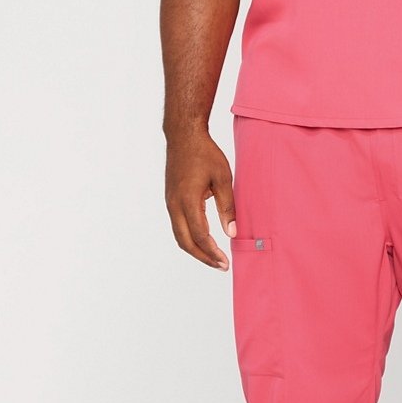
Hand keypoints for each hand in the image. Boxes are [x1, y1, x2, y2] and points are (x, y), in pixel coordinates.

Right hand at [165, 130, 236, 268]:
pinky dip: (190, 238)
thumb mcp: (223, 178)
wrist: (183, 136)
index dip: (213, 251)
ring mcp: (170, 202)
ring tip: (213, 258)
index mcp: (188, 200)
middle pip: (186, 242)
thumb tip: (231, 232)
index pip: (200, 235)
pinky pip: (178, 226)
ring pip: (179, 236)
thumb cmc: (205, 153)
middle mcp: (174, 205)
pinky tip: (203, 240)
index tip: (226, 262)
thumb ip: (227, 206)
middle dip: (203, 257)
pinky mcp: (170, 200)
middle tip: (221, 266)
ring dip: (196, 250)